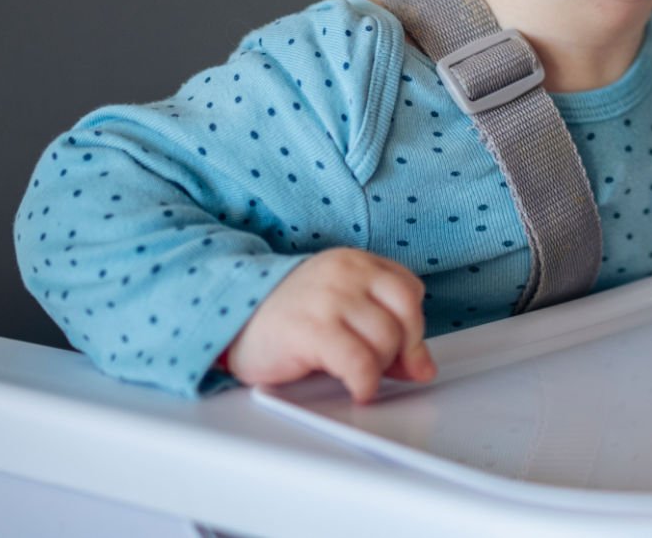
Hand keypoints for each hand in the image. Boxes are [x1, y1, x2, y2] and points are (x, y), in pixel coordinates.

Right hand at [222, 249, 434, 401]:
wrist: (229, 319)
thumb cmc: (284, 318)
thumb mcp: (341, 313)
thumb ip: (382, 329)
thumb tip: (423, 366)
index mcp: (356, 263)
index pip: (409, 291)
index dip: (412, 327)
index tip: (404, 351)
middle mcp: (347, 274)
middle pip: (405, 315)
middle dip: (402, 350)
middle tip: (382, 368)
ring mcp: (330, 299)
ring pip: (387, 339)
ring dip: (380, 368)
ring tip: (359, 375)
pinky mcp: (312, 329)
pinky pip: (360, 362)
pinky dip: (367, 383)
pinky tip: (358, 389)